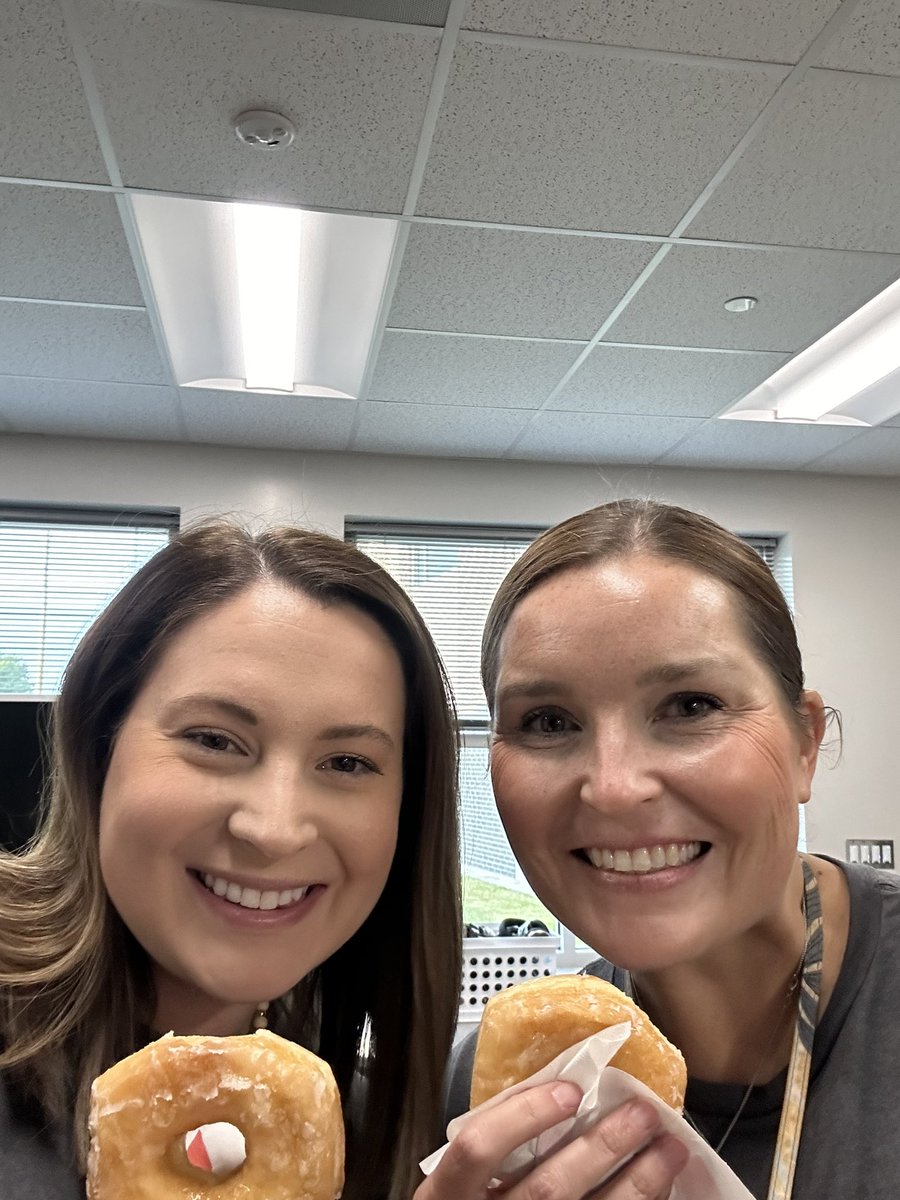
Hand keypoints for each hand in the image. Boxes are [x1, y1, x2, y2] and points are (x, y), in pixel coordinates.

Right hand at [415, 1082, 688, 1199]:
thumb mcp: (462, 1178)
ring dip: (639, 1183)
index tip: (570, 1090)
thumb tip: (558, 1087)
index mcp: (451, 1193)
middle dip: (603, 1147)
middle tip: (642, 1113)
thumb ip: (495, 1143)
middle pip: (549, 1187)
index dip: (525, 1116)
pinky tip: (660, 1190)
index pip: (480, 1147)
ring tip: (670, 1149)